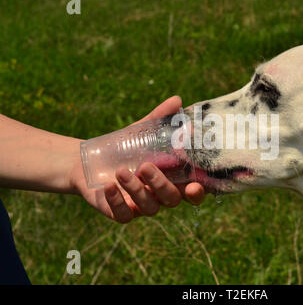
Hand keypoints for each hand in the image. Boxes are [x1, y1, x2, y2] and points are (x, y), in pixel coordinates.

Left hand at [69, 96, 205, 222]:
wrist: (90, 161)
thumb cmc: (125, 148)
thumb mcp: (142, 132)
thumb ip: (160, 119)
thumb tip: (177, 100)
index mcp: (173, 178)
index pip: (193, 190)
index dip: (198, 192)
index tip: (195, 185)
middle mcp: (161, 195)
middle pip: (172, 199)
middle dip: (161, 185)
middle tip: (145, 166)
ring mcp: (142, 206)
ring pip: (149, 207)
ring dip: (136, 189)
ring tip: (121, 170)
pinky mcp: (121, 213)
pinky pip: (123, 215)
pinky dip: (117, 201)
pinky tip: (108, 186)